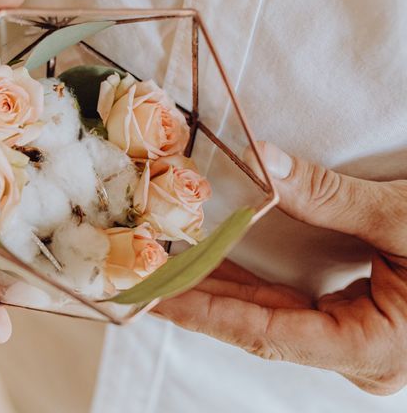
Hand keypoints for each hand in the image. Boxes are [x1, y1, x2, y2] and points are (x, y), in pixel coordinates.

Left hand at [154, 141, 406, 394]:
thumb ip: (330, 196)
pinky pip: (289, 308)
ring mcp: (357, 343)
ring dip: (220, 290)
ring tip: (167, 268)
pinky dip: (250, 286)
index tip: (155, 296)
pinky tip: (217, 266)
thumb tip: (264, 159)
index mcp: (371, 349)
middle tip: (144, 280)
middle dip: (199, 300)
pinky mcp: (357, 325)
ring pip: (271, 318)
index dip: (204, 311)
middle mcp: (358, 355)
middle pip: (258, 326)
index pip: (263, 331)